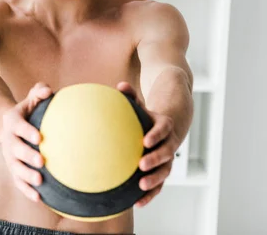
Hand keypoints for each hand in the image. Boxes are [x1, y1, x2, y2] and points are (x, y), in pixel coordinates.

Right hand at [0, 82, 51, 202]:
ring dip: (26, 176)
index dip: (27, 132)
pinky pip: (18, 182)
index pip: (18, 127)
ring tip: (40, 181)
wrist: (12, 128)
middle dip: (27, 156)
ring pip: (15, 168)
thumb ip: (39, 92)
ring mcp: (9, 156)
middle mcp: (8, 140)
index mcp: (11, 122)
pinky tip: (39, 198)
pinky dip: (26, 190)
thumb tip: (48, 90)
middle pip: (15, 149)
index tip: (40, 137)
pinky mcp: (13, 170)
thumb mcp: (31, 100)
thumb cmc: (28, 112)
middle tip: (41, 160)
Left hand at [116, 82, 179, 207]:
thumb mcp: (141, 104)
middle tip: (141, 165)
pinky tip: (137, 203)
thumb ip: (131, 96)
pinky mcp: (162, 170)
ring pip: (165, 171)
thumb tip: (119, 85)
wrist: (168, 124)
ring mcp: (168, 158)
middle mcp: (169, 143)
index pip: (163, 129)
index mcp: (164, 126)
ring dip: (154, 180)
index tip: (145, 140)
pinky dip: (150, 193)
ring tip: (140, 186)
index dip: (156, 135)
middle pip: (166, 153)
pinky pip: (159, 184)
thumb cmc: (147, 114)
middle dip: (155, 160)